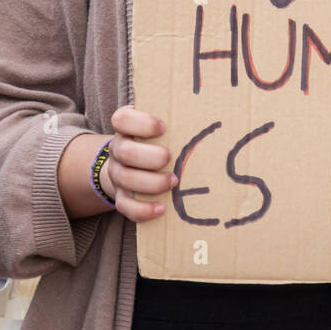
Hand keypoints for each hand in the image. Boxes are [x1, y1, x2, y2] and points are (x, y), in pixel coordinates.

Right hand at [101, 106, 176, 222]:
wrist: (133, 165)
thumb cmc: (157, 141)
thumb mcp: (163, 128)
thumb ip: (177, 120)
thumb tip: (212, 120)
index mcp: (126, 128)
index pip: (122, 120)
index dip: (141, 123)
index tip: (164, 128)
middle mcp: (118, 149)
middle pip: (124, 152)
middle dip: (150, 157)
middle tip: (169, 157)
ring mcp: (117, 173)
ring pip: (125, 178)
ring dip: (152, 182)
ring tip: (174, 181)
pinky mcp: (121, 196)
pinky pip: (125, 206)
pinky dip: (143, 209)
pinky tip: (161, 208)